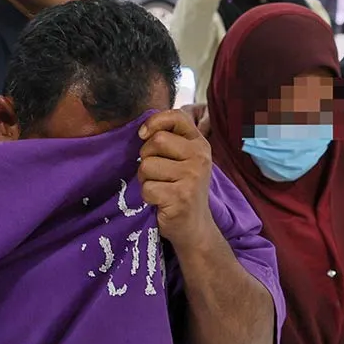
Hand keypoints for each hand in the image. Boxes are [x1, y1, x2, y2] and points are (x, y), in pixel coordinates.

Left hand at [137, 109, 214, 246]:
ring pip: (147, 166)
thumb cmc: (181, 188)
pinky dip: (147, 197)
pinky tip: (161, 201)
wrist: (194, 226)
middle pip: (156, 141)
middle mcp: (199, 157)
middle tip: (156, 173)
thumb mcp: (183, 159)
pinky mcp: (180, 197)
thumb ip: (170, 140)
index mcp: (199, 144)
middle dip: (146, 157)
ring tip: (160, 188)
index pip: (176, 117)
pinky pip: (147, 188)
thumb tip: (143, 129)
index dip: (154, 122)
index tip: (144, 135)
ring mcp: (192, 177)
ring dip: (146, 179)